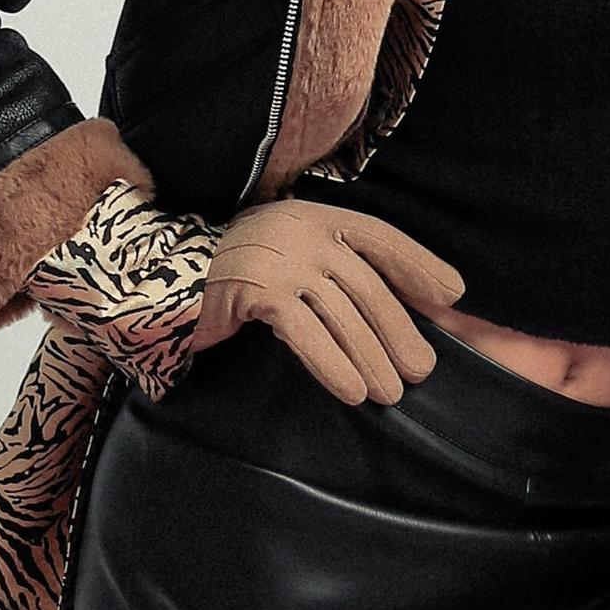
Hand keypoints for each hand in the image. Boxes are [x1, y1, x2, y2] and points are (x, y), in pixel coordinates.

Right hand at [196, 196, 464, 404]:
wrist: (157, 280)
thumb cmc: (235, 280)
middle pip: (366, 283)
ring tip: (390, 392)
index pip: (379, 236)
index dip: (418, 264)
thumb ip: (338, 276)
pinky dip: (332, 363)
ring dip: (371, 356)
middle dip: (398, 330)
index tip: (452, 295)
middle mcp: (298, 228)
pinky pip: (304, 330)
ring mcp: (276, 256)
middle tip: (420, 370)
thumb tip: (406, 311)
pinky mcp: (253, 288)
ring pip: (341, 311)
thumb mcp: (292, 264)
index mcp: (313, 216)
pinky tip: (351, 390)